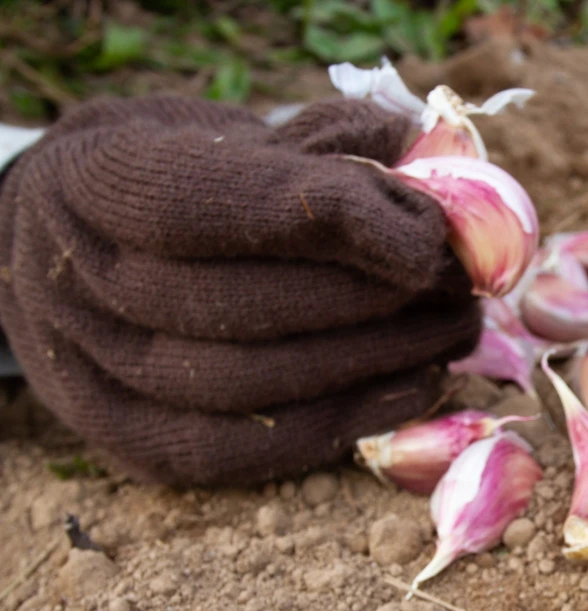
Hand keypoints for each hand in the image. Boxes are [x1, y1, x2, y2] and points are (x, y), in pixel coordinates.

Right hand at [0, 95, 480, 485]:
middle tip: (460, 290)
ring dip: (375, 362)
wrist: (87, 251)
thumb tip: (445, 178)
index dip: (338, 221)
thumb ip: (337, 146)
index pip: (223, 204)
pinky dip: (345, 421)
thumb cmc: (192, 181)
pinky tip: (417, 385)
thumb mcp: (246, 135)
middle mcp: (80, 280)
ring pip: (251, 385)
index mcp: (101, 180)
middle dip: (374, 300)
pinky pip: (248, 451)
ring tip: (454, 332)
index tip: (432, 236)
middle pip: (244, 305)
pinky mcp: (132, 444)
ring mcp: (94, 372)